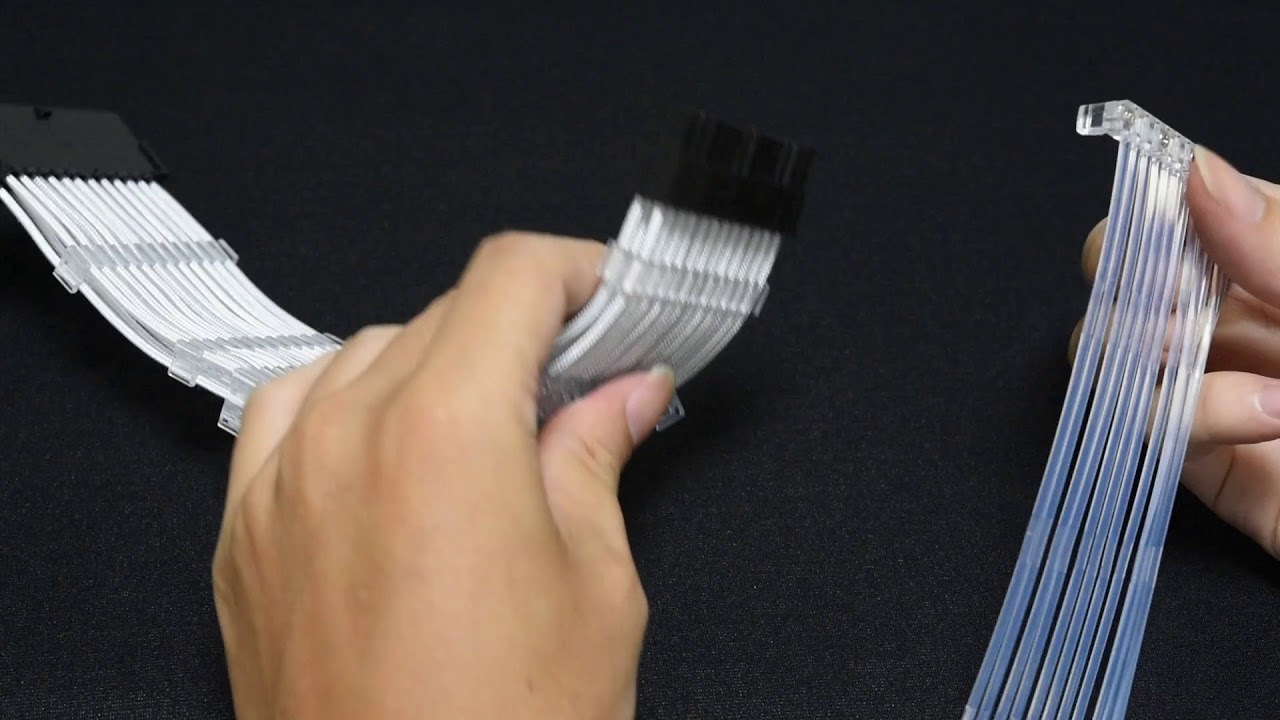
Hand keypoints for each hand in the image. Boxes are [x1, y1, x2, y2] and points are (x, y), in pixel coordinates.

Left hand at [212, 232, 675, 718]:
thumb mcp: (596, 587)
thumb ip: (597, 458)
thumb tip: (626, 392)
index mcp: (445, 433)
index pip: (511, 278)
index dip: (577, 271)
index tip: (611, 298)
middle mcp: (346, 438)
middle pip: (446, 312)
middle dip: (525, 328)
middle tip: (581, 375)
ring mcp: (281, 484)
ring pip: (365, 352)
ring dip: (438, 361)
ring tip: (493, 419)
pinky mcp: (244, 534)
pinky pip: (286, 412)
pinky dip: (345, 398)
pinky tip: (387, 438)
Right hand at [1075, 147, 1279, 558]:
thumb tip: (1196, 172)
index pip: (1189, 202)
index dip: (1158, 206)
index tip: (1168, 223)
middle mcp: (1245, 314)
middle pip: (1127, 274)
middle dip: (1134, 284)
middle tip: (1179, 305)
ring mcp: (1219, 386)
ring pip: (1113, 351)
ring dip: (1157, 354)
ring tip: (1247, 375)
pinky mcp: (1208, 464)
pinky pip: (1147, 427)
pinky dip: (1189, 416)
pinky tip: (1260, 418)